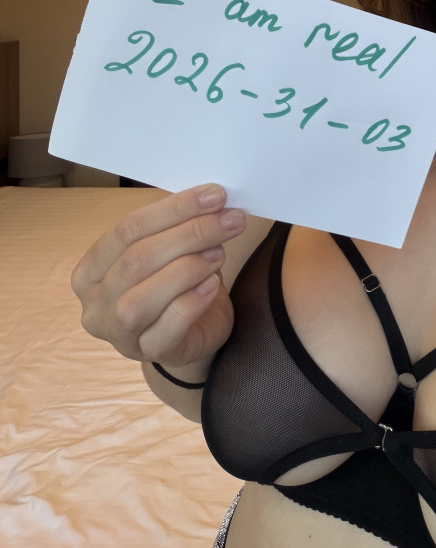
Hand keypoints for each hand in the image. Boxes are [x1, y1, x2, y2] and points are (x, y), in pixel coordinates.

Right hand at [71, 184, 245, 369]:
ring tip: (220, 253)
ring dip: (188, 268)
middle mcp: (95, 304)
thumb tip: (211, 198)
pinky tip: (213, 285)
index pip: (127, 229)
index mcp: (91, 269)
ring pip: (141, 299)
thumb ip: (178, 226)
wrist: (194, 332)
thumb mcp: (171, 249)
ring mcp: (117, 334)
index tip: (216, 194)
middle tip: (231, 220)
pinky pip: (166, 327)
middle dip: (190, 234)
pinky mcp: (148, 353)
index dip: (173, 209)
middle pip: (137, 260)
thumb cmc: (177, 283)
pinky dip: (193, 301)